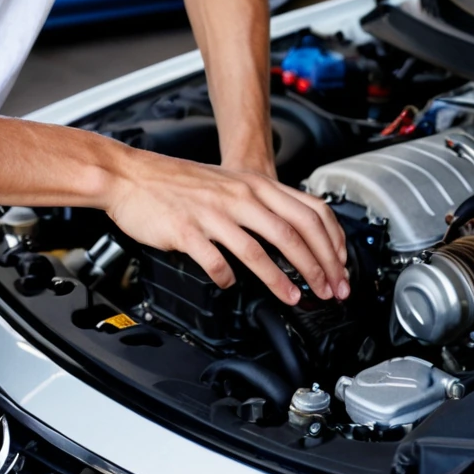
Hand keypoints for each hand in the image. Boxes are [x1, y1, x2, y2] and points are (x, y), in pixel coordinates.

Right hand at [105, 148, 348, 306]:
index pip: (308, 211)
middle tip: (330, 290)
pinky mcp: (187, 230)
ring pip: (259, 248)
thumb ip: (259, 204)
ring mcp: (213, 213)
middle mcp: (239, 195)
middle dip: (318, 266)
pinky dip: (228, 277)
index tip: (341, 268)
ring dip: (282, 278)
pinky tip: (232, 287)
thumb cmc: (178, 182)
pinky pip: (215, 259)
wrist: (132, 176)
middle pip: (292, 232)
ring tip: (295, 297)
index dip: (331, 243)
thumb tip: (292, 232)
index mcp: (253, 184)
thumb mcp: (228, 183)